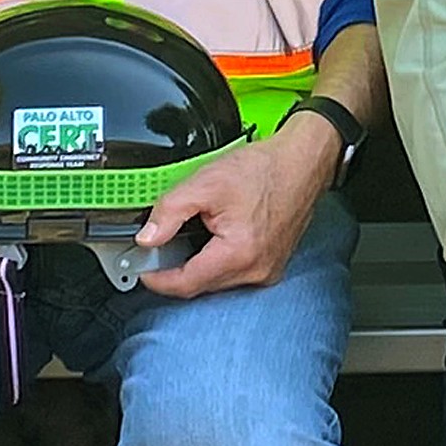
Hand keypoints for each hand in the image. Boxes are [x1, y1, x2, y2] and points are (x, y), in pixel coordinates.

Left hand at [138, 128, 334, 297]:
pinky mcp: (272, 265)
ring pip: (217, 280)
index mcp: (238, 254)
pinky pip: (234, 273)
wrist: (303, 161)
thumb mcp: (206, 183)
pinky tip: (214, 237)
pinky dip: (217, 260)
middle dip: (176, 269)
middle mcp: (256, 270)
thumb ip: (169, 212)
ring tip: (190, 235)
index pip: (185, 284)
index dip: (157, 278)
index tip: (142, 268)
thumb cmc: (265, 169)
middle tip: (159, 246)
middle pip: (200, 284)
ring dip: (198, 264)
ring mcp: (267, 270)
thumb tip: (147, 238)